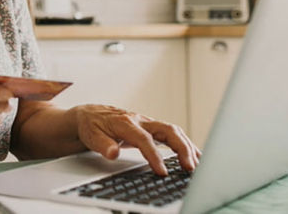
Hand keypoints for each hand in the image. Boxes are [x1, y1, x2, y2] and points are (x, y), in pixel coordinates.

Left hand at [73, 104, 200, 174]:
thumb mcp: (91, 135)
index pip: (144, 139)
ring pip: (174, 132)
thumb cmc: (91, 125)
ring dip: (188, 147)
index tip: (162, 172)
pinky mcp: (152, 129)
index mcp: (126, 123)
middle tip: (190, 168)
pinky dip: (185, 145)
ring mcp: (148, 123)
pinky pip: (173, 135)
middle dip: (182, 149)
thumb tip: (112, 153)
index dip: (155, 156)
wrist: (89, 115)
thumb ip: (102, 145)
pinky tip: (195, 156)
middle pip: (168, 131)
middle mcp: (141, 121)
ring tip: (197, 165)